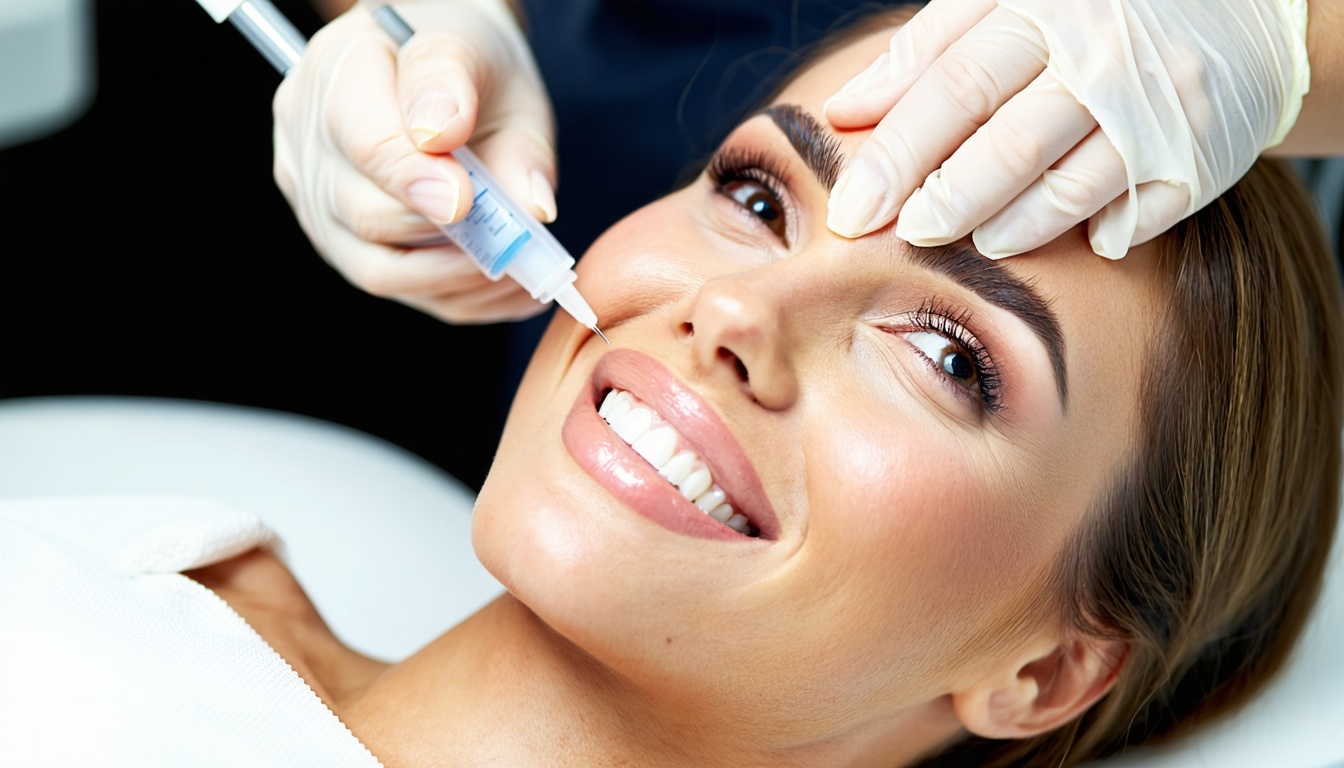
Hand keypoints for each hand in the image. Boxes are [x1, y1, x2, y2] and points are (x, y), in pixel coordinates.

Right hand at [273, 0, 556, 320]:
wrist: (445, 73)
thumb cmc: (467, 64)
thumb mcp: (498, 71)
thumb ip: (507, 131)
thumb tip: (528, 208)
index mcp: (341, 70)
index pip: (366, 143)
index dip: (417, 181)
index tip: (467, 201)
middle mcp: (309, 138)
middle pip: (367, 214)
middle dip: (448, 238)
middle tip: (516, 245)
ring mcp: (315, 197)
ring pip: (376, 268)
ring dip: (456, 277)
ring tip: (519, 269)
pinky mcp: (338, 239)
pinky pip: (396, 287)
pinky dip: (458, 294)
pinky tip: (507, 285)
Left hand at [824, 0, 1310, 258]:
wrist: (1240, 7)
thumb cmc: (1089, 14)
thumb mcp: (1006, 4)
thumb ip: (924, 53)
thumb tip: (843, 111)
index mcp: (1041, 10)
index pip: (952, 87)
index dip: (895, 155)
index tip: (850, 209)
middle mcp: (1101, 56)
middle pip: (1005, 145)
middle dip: (944, 201)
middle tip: (906, 235)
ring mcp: (1155, 109)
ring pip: (1066, 187)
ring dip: (1008, 226)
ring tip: (975, 240)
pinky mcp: (1198, 157)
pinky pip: (1135, 214)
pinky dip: (1096, 234)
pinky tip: (1072, 244)